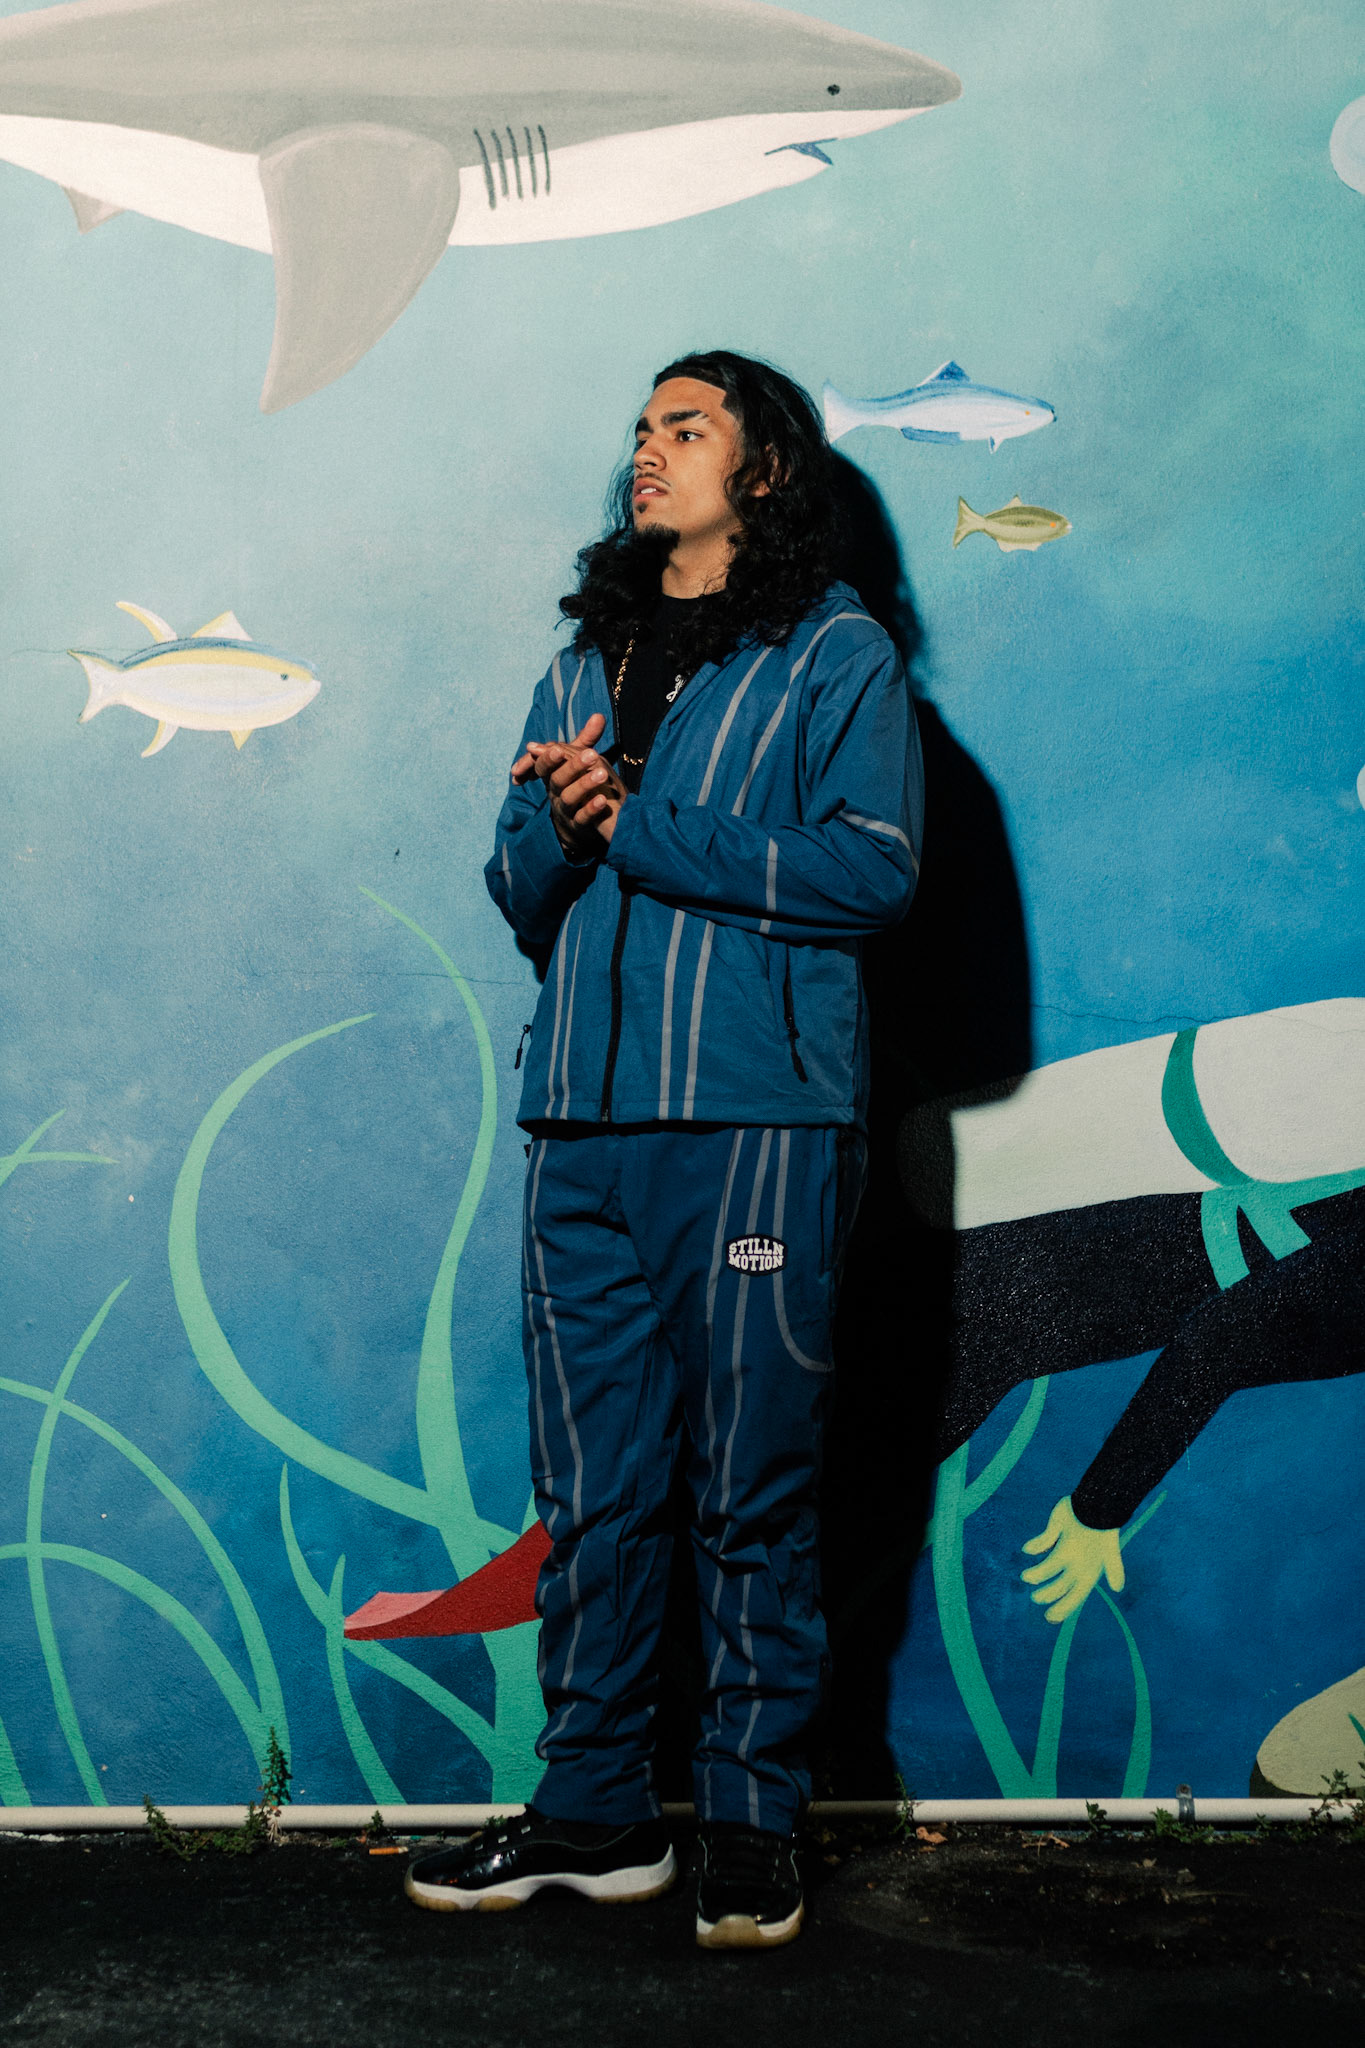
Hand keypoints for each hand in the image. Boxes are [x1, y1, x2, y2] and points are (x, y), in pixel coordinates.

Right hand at [512, 713, 624, 855]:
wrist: (578, 823)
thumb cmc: (576, 785)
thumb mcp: (578, 762)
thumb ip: (587, 740)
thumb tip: (599, 715)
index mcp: (552, 775)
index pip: (543, 765)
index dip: (548, 758)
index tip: (558, 750)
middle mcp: (555, 792)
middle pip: (557, 779)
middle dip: (572, 766)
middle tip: (592, 755)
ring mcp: (565, 810)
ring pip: (569, 798)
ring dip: (584, 785)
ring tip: (603, 774)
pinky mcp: (578, 826)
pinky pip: (582, 818)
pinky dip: (591, 809)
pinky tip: (603, 800)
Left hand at [1020, 1497, 1123, 1624]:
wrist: (1098, 1501)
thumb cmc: (1104, 1528)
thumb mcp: (1110, 1550)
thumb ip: (1113, 1568)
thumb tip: (1118, 1589)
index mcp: (1088, 1571)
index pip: (1075, 1595)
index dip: (1063, 1607)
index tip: (1050, 1617)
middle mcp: (1075, 1563)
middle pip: (1059, 1585)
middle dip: (1048, 1593)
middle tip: (1036, 1598)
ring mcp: (1064, 1547)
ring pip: (1048, 1566)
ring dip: (1038, 1573)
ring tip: (1026, 1576)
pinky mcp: (1055, 1530)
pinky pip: (1042, 1541)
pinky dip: (1034, 1545)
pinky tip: (1026, 1549)